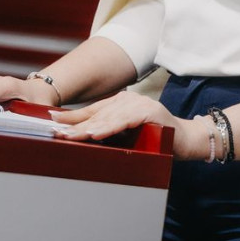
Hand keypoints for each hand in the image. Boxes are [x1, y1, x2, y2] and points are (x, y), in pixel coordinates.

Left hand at [51, 91, 208, 159]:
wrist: (187, 140)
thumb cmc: (157, 140)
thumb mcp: (128, 135)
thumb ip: (109, 132)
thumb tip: (82, 138)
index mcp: (121, 103)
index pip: (92, 111)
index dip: (71, 117)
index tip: (52, 122)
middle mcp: (128, 100)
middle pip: (96, 115)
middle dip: (74, 125)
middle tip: (55, 133)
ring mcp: (139, 104)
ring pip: (108, 118)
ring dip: (87, 128)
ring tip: (70, 136)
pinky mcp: (150, 112)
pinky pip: (124, 121)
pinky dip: (109, 128)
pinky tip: (95, 134)